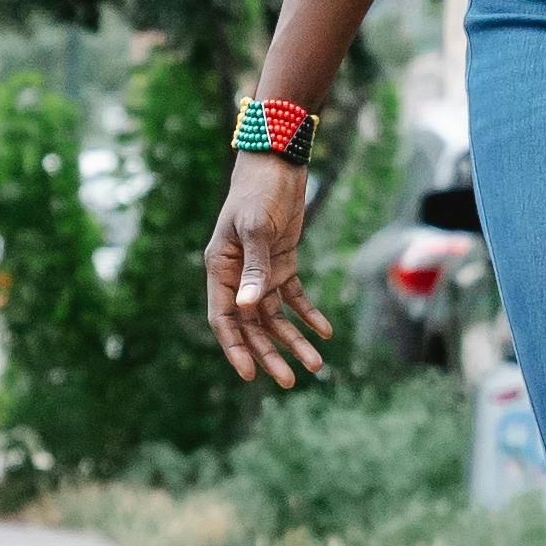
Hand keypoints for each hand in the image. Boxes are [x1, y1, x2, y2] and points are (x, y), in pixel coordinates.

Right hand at [205, 153, 331, 392]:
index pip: (223, 319)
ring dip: (293, 340)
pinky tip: (324, 332)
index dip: (235, 348)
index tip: (250, 374)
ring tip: (315, 364)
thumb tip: (247, 306)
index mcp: (220, 269)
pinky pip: (294, 297)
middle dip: (270, 354)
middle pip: (251, 326)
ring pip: (275, 316)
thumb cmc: (258, 192)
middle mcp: (237, 276)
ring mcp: (259, 272)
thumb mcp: (257, 228)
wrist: (277, 164)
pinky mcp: (281, 264)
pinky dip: (308, 315)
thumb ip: (254, 267)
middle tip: (289, 381)